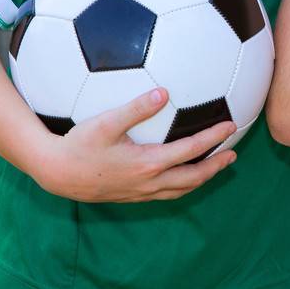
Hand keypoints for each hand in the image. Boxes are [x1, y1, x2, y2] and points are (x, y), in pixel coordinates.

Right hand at [29, 88, 236, 202]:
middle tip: (233, 155)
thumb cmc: (79, 144)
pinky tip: (180, 176)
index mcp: (148, 164)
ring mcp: (140, 193)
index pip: (191, 151)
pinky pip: (165, 194)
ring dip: (200, 179)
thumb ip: (136, 108)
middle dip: (215, 166)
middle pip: (193, 178)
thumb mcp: (106, 122)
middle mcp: (149, 182)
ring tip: (215, 168)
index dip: (214, 138)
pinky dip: (181, 185)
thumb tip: (163, 92)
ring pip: (180, 190)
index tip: (230, 126)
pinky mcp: (130, 196)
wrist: (56, 174)